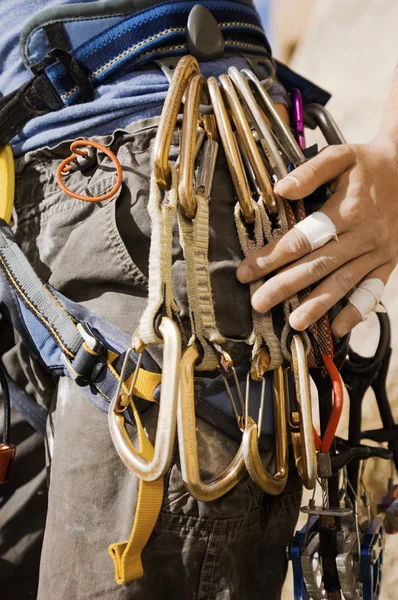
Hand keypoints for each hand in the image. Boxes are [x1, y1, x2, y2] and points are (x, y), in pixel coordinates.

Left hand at [236, 140, 397, 336]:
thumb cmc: (368, 164)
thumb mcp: (341, 156)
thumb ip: (311, 172)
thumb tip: (279, 189)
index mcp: (347, 211)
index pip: (302, 239)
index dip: (272, 256)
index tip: (246, 271)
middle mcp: (363, 236)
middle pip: (318, 266)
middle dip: (285, 286)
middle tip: (259, 303)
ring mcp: (377, 253)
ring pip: (343, 283)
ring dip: (317, 305)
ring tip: (294, 323)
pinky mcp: (387, 263)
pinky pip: (372, 292)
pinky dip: (355, 312)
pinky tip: (337, 328)